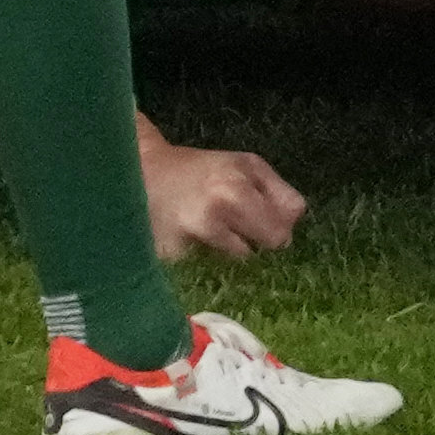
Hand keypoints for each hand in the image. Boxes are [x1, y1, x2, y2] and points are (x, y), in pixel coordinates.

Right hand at [144, 130, 312, 263]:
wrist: (138, 172)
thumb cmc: (200, 170)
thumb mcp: (244, 165)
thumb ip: (277, 192)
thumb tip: (295, 223)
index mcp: (235, 190)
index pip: (279, 234)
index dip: (276, 229)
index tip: (264, 223)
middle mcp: (212, 217)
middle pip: (258, 251)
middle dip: (256, 240)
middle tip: (237, 225)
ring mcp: (187, 242)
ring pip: (232, 261)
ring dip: (227, 249)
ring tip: (208, 226)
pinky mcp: (167, 260)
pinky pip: (204, 269)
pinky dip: (202, 258)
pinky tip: (188, 237)